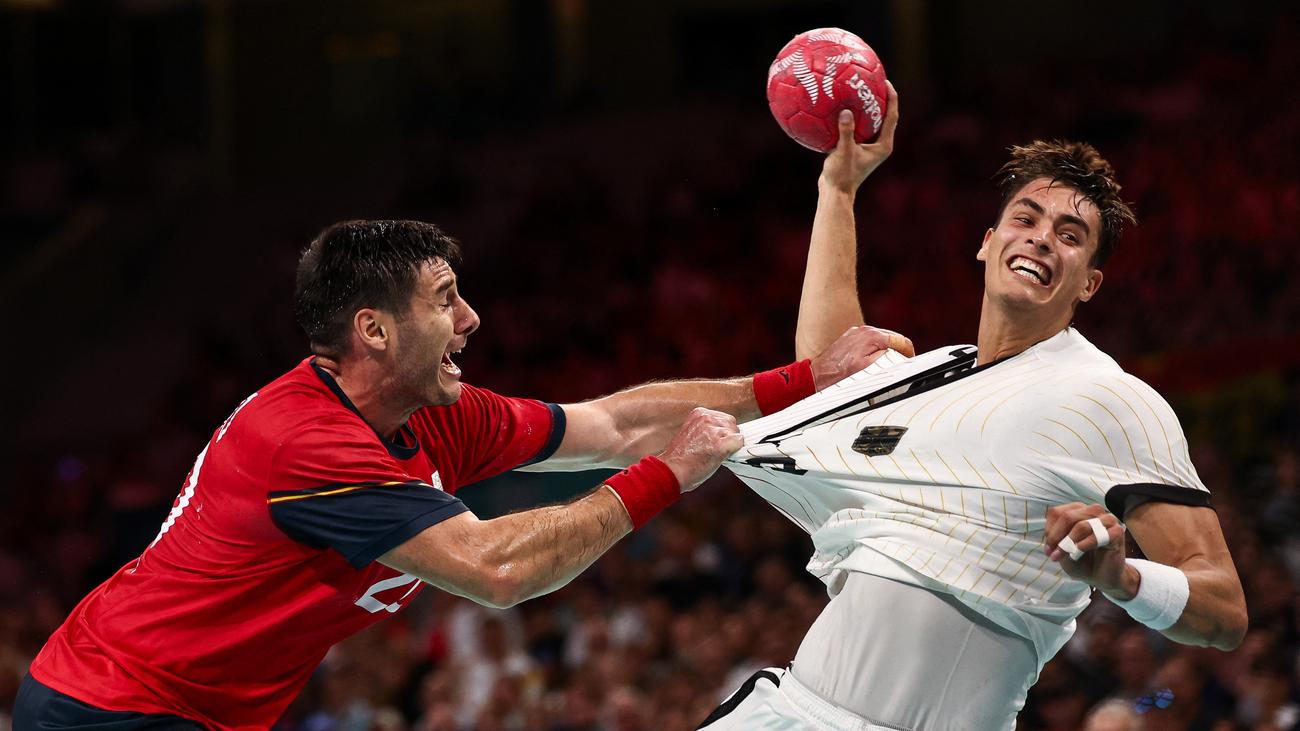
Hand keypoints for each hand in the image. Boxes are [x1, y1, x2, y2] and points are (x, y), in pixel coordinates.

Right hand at [657, 408, 743, 492]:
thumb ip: (706, 429)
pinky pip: (739, 442)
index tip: (712, 441)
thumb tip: (723, 433)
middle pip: (731, 423)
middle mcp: (707, 418)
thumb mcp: (691, 432)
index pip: (722, 418)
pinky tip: (722, 457)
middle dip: (728, 436)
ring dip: (730, 445)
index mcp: (699, 413)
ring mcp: (714, 430)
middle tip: (716, 450)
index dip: (721, 432)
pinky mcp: (721, 444)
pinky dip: (734, 451)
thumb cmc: (679, 458)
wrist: (672, 471)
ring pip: (736, 433)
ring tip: (715, 455)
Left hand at [810, 325, 914, 390]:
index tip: (910, 364)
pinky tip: (870, 361)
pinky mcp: (851, 337)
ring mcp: (857, 332)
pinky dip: (874, 349)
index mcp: (873, 336)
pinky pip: (869, 341)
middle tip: (900, 366)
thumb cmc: (841, 376)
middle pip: (893, 339)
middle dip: (899, 352)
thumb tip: (900, 354)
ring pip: (882, 339)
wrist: (817, 376)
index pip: (902, 341)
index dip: (909, 354)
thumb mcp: (869, 369)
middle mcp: (866, 330)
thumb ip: (888, 357)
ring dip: (886, 350)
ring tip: (885, 365)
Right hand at [819, 80, 899, 195]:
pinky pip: (856, 128)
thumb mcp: (843, 151)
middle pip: (884, 116)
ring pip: (870, 122)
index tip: (886, 82)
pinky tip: (839, 108)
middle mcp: (879, 145)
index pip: (892, 116)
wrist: (835, 193)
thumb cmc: (842, 176)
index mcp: (883, 145)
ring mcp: (868, 147)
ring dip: (865, 107)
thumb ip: (846, 131)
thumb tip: (846, 112)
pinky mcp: (857, 149)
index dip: (892, 98)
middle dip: (880, 98)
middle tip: (873, 81)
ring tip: (857, 90)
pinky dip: (851, 118)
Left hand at [1043, 502, 1135, 597]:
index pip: (1057, 513)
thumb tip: (1051, 540)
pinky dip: (1086, 543)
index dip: (1050, 531)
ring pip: (1083, 525)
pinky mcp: (1117, 531)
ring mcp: (1106, 520)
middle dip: (1057, 537)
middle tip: (1054, 555)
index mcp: (1076, 511)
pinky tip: (1080, 550)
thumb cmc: (1081, 561)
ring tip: (1066, 554)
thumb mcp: (1063, 552)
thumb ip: (1057, 542)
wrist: (1102, 576)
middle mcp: (1091, 511)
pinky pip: (1100, 534)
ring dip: (1071, 541)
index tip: (1048, 550)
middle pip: (1068, 517)